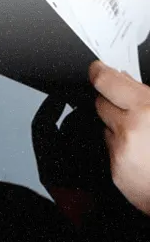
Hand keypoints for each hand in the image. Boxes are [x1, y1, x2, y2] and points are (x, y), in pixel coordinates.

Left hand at [90, 60, 149, 214]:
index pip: (104, 81)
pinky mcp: (116, 171)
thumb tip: (123, 78)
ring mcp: (121, 152)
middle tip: (131, 109)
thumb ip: (145, 93)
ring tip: (144, 138)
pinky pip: (110, 150)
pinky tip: (142, 155)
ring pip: (105, 126)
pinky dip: (122, 149)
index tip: (97, 69)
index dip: (98, 72)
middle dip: (112, 102)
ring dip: (117, 127)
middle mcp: (130, 129)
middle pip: (100, 102)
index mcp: (146, 109)